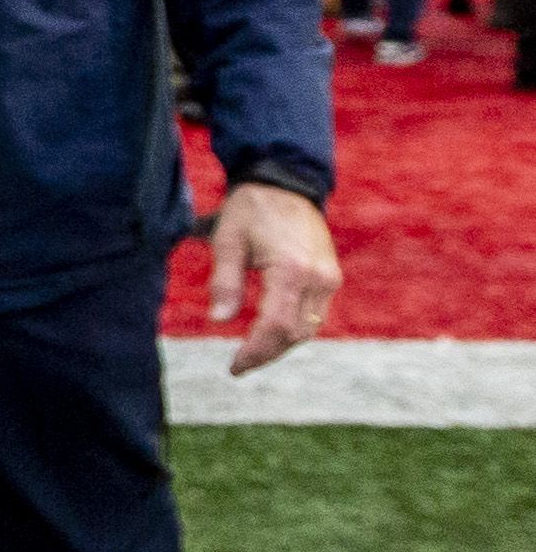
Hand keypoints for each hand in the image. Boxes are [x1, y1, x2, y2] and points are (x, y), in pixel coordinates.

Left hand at [208, 179, 337, 374]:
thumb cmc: (250, 211)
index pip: (277, 325)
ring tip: (252, 353)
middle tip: (240, 365)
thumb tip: (219, 320)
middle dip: (268, 353)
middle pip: (296, 333)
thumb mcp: (227, 241)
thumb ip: (224, 281)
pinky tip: (271, 332)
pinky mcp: (331, 275)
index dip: (256, 351)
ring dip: (282, 344)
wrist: (285, 184)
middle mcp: (318, 277)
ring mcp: (329, 277)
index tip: (235, 367)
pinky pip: (316, 314)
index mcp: (292, 269)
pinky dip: (294, 329)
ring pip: (310, 328)